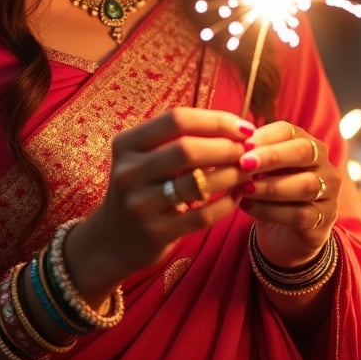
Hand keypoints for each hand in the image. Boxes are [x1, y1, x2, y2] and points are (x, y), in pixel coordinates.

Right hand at [67, 108, 252, 297]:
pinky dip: (226, 205)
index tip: (243, 127)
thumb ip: (178, 140)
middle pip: (187, 150)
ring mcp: (140, 204)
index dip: (215, 120)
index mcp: (126, 144)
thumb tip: (234, 127)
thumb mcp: (144, 158)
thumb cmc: (140, 188)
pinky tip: (237, 196)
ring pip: (197, 184)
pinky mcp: (155, 233)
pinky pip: (201, 216)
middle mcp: (129, 172)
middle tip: (248, 150)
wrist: (111, 239)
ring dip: (231, 175)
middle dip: (226, 147)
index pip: (176, 120)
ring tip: (248, 171)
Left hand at [235, 120, 338, 267]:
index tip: (243, 144)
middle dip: (272, 156)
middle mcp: (324, 165)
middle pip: (304, 151)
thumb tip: (228, 147)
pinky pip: (300, 214)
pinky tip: (248, 207)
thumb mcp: (259, 173)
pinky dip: (270, 210)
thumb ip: (249, 158)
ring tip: (243, 189)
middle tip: (244, 163)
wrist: (282, 235)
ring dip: (270, 186)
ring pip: (305, 184)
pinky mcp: (324, 221)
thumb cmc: (268, 193)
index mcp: (307, 145)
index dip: (266, 136)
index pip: (289, 131)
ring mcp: (328, 194)